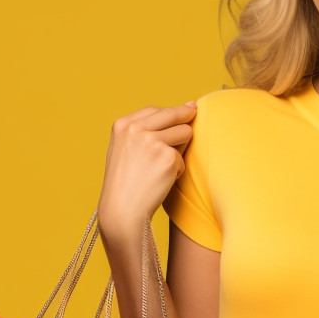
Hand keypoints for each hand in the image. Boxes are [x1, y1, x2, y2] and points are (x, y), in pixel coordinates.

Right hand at [97, 102, 196, 238]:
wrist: (122, 209)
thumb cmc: (126, 181)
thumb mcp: (126, 148)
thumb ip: (145, 130)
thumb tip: (186, 108)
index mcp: (123, 125)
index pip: (155, 110)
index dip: (173, 111)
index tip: (189, 108)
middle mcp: (136, 129)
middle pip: (173, 114)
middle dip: (187, 117)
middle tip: (196, 114)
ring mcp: (152, 142)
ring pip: (185, 133)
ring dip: (181, 148)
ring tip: (163, 166)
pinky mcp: (168, 157)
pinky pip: (183, 157)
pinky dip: (177, 170)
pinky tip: (162, 180)